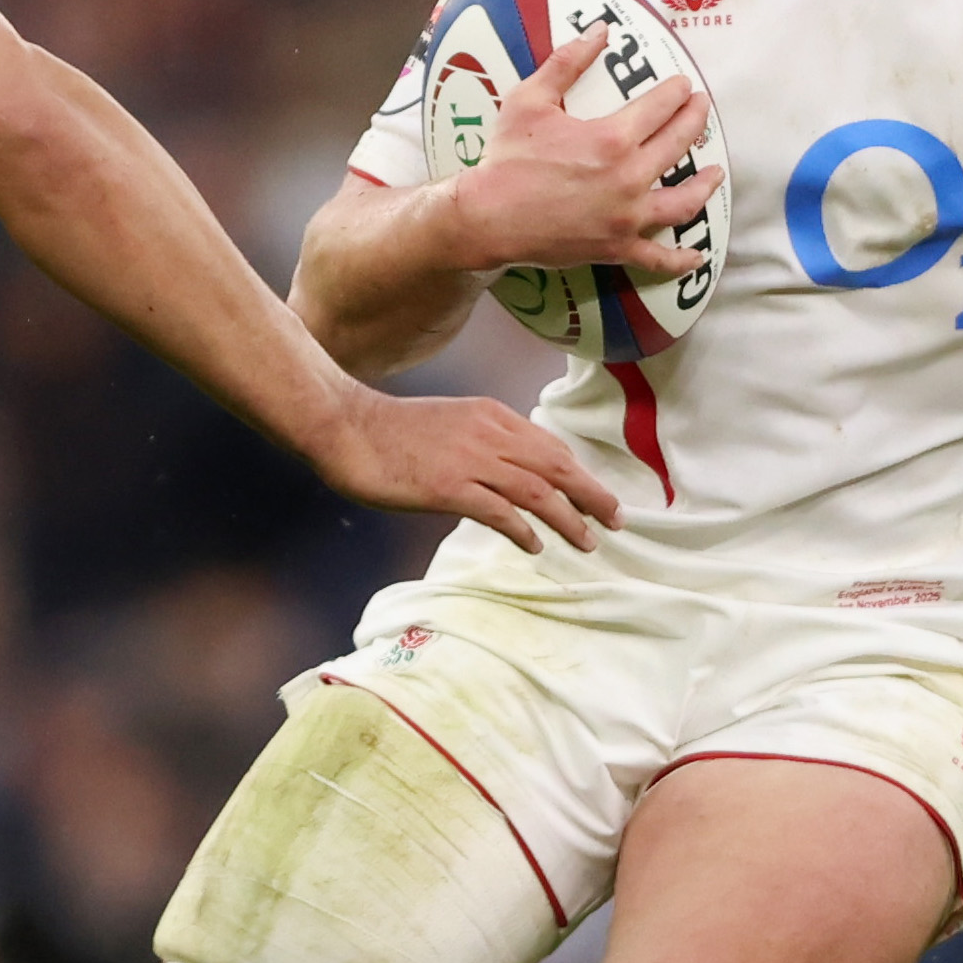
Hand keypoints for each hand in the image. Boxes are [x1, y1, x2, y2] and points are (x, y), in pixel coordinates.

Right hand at [306, 384, 621, 553]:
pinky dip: (524, 530)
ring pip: (538, 490)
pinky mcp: (448, 486)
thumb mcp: (450, 423)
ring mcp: (470, 459)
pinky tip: (536, 546)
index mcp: (492, 416)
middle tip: (617, 520)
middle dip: (592, 494)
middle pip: (557, 466)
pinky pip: (500, 511)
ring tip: (588, 541)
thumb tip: (508, 474)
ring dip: (569, 518)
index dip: (578, 473)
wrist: (345, 425)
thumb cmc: (390, 429)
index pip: (550, 446)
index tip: (596, 496)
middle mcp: (489, 434)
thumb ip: (482, 442)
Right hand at [431, 21, 720, 273]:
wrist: (488, 217)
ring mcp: (627, 217)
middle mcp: (629, 177)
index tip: (683, 85)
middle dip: (695, 122)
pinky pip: (657, 258)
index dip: (676, 92)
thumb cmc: (507, 158)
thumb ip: (568, 61)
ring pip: (682, 202)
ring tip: (715, 173)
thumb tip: (600, 30)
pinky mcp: (616, 247)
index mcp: (613, 138)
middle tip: (700, 109)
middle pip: (678, 145)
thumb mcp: (530, 99)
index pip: (661, 107)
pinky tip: (697, 257)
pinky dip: (680, 260)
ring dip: (703, 185)